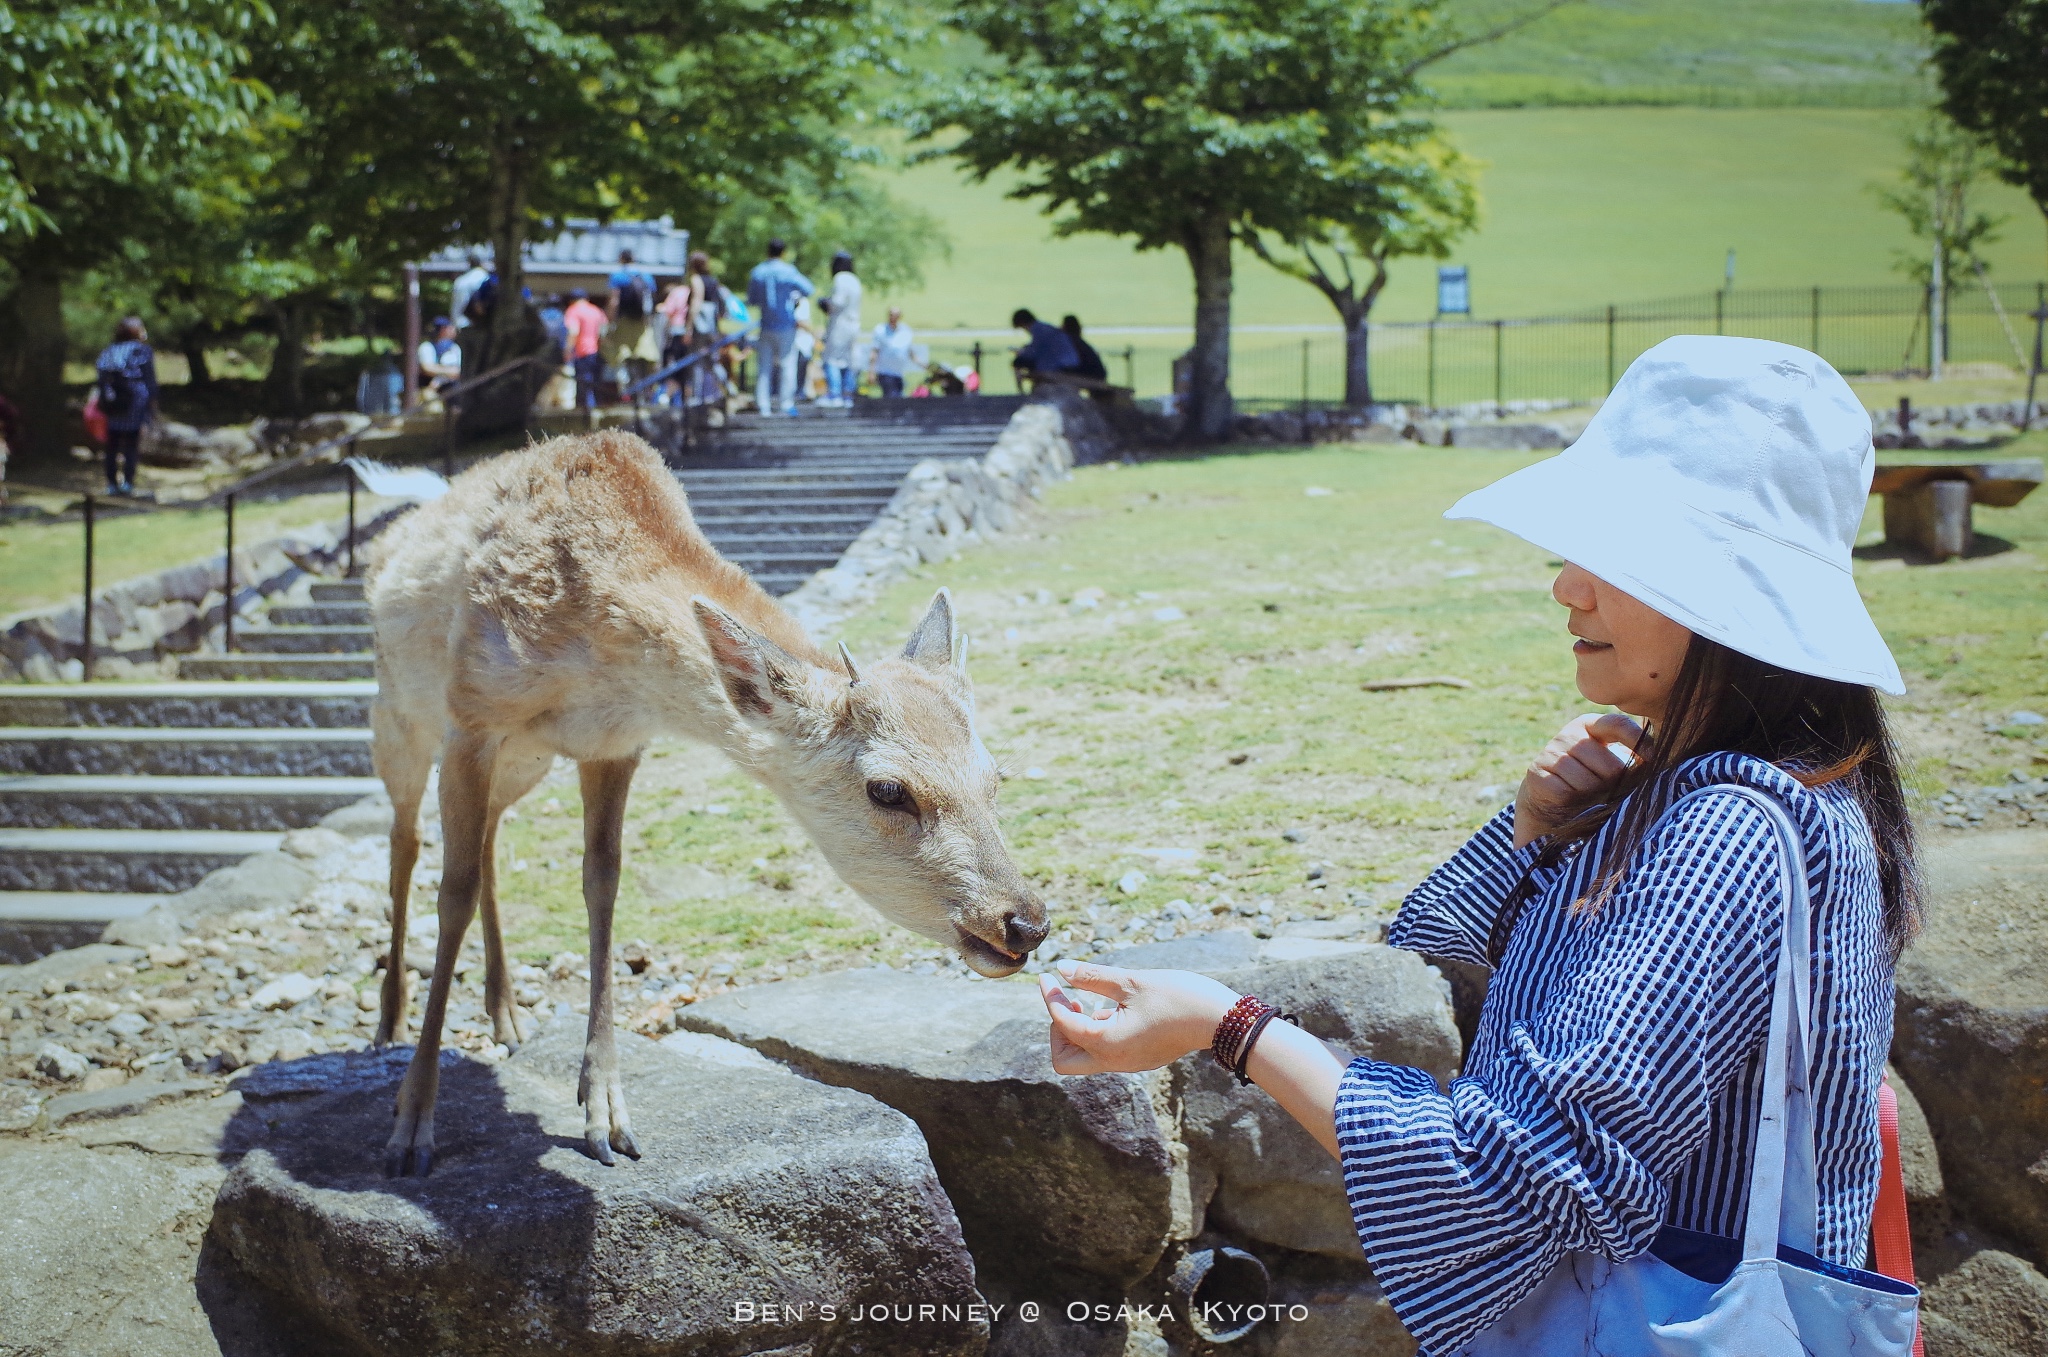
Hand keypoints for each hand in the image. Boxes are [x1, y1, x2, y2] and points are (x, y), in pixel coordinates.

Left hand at [1038, 960, 1239, 1074]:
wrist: (1222, 1019)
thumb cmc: (1178, 997)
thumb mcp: (1131, 981)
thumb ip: (1092, 977)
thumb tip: (1061, 968)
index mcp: (1107, 1043)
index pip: (1061, 1022)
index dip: (1050, 996)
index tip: (1047, 974)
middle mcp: (1114, 1061)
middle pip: (1063, 1059)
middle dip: (1058, 1029)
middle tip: (1071, 1000)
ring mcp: (1128, 1063)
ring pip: (1084, 1056)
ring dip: (1078, 1028)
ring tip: (1092, 999)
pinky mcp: (1140, 1058)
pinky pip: (1106, 1050)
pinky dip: (1099, 1031)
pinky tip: (1113, 1007)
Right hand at [1513, 712, 1646, 847]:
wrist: (1548, 800)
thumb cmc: (1589, 780)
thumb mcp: (1610, 764)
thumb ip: (1631, 757)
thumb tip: (1656, 757)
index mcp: (1590, 726)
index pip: (1617, 724)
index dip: (1638, 741)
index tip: (1652, 758)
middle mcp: (1569, 734)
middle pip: (1609, 764)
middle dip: (1612, 783)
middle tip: (1606, 789)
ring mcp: (1551, 752)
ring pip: (1587, 781)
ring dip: (1592, 795)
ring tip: (1588, 796)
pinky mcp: (1537, 772)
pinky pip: (1566, 792)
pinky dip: (1572, 802)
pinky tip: (1570, 800)